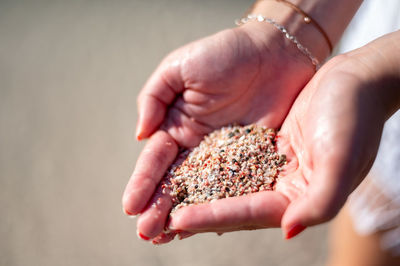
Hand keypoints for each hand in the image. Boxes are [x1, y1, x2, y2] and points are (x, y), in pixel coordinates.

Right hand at [122, 22, 315, 241]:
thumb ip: (155, 97)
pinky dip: (220, 206)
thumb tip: (141, 135)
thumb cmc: (224, 53)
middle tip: (146, 232)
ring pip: (200, 190)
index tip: (130, 206)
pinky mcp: (254, 159)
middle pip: (175, 181)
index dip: (143, 182)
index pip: (156, 159)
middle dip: (158, 206)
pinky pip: (235, 187)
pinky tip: (209, 226)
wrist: (275, 51)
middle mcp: (198, 145)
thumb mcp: (180, 67)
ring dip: (184, 214)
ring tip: (166, 237)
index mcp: (177, 124)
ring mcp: (225, 156)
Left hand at [146, 48, 391, 243]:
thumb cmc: (354, 117)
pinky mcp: (256, 148)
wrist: (353, 81)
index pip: (247, 212)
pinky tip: (177, 174)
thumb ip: (320, 201)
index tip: (179, 221)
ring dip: (186, 196)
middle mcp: (277, 189)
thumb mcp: (342, 158)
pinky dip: (199, 169)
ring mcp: (265, 168)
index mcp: (297, 199)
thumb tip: (287, 230)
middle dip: (189, 216)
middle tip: (151, 228)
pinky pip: (222, 161)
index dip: (213, 217)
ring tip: (154, 208)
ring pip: (218, 186)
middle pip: (226, 207)